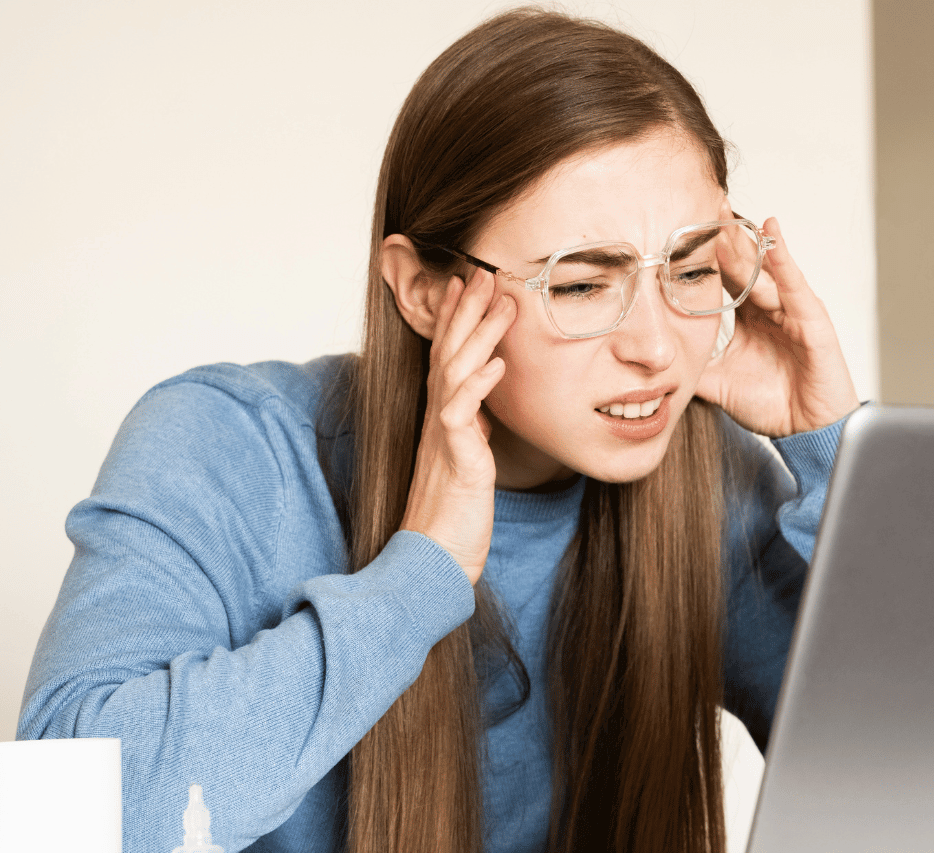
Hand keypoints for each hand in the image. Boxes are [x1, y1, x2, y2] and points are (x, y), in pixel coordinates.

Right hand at [400, 268, 515, 583]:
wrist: (433, 560)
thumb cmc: (452, 518)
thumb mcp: (468, 463)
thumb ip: (473, 432)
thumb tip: (486, 410)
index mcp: (443, 419)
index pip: (447, 357)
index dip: (457, 319)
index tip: (468, 284)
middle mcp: (438, 420)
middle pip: (448, 352)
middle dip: (467, 311)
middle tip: (483, 273)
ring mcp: (443, 437)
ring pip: (455, 372)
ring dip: (478, 334)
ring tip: (500, 301)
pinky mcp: (455, 458)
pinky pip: (461, 414)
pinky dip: (480, 384)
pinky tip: (499, 363)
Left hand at [696, 217, 858, 437]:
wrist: (806, 432)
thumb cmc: (773, 405)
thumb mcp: (718, 382)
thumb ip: (692, 365)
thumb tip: (652, 362)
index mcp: (750, 318)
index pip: (725, 278)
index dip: (706, 256)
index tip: (681, 229)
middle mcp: (771, 308)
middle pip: (745, 265)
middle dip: (725, 236)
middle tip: (704, 204)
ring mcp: (792, 310)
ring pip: (764, 270)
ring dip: (745, 243)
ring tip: (726, 215)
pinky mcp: (812, 319)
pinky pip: (794, 283)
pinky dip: (782, 257)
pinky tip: (770, 232)